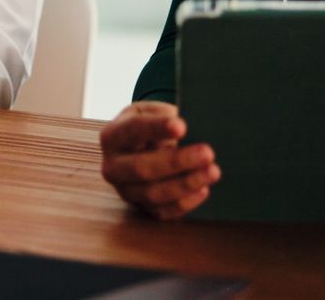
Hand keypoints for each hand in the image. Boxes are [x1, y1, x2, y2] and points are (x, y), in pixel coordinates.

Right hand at [99, 101, 219, 219]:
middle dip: (177, 162)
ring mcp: (125, 190)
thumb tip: (188, 131)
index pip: (132, 131)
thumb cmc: (152, 125)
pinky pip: (162, 212)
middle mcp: (112, 166)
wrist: (145, 145)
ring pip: (153, 193)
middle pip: (141, 168)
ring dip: (186, 184)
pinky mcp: (140, 207)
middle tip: (207, 153)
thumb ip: (165, 118)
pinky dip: (184, 203)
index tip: (182, 126)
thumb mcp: (152, 112)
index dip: (156, 128)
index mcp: (112, 136)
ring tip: (212, 172)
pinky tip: (203, 190)